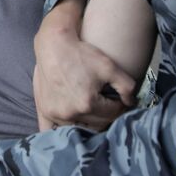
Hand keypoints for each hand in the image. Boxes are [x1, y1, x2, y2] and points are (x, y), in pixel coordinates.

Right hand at [33, 0, 136, 130]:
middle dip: (107, 115)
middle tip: (109, 105)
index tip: (121, 100)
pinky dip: (62, 131)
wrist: (53, 45)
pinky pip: (50, 130)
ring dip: (89, 123)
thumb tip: (131, 103)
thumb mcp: (109, 66)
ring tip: (94, 111)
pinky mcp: (44, 111)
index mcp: (87, 104)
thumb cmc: (81, 54)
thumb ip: (126, 87)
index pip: (112, 114)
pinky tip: (70, 126)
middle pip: (97, 124)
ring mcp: (55, 114)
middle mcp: (70, 113)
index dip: (120, 106)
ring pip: (79, 128)